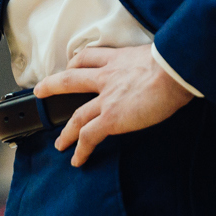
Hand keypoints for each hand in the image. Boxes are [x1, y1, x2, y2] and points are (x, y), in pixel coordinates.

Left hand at [35, 45, 193, 167]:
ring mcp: (107, 98)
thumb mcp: (156, 55)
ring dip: (66, 131)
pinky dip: (80, 149)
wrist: (174, 70)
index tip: (70, 65)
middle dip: (53, 86)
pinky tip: (77, 160)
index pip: (90, 56)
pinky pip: (89, 136)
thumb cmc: (174, 62)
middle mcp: (107, 76)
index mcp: (119, 59)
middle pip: (71, 80)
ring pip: (76, 115)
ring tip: (59, 143)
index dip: (77, 61)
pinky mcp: (111, 118)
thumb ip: (150, 64)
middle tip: (40, 90)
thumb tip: (162, 72)